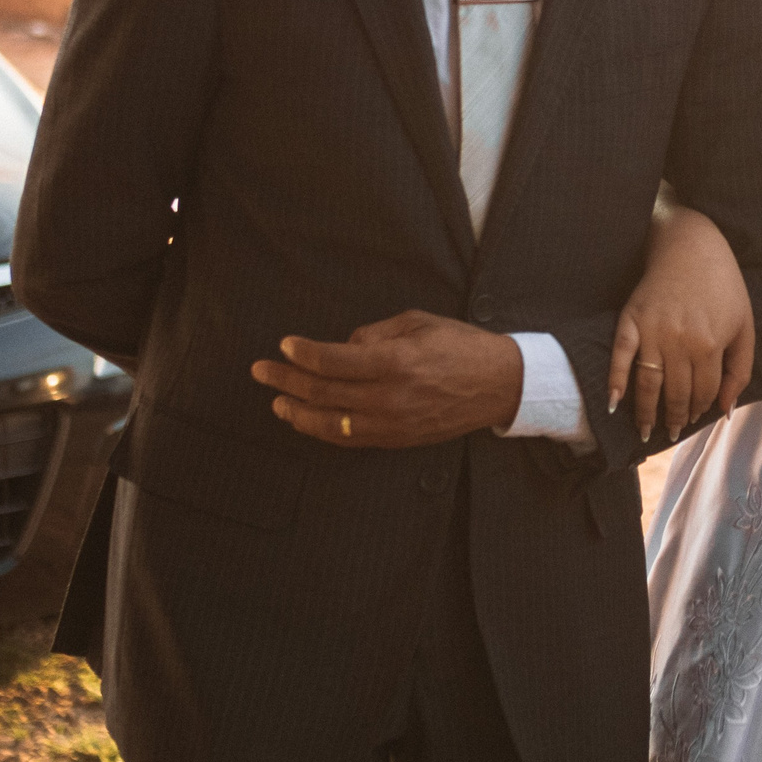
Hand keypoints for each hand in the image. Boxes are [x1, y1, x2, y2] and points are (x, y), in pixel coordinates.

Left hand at [253, 311, 519, 447]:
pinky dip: (323, 430)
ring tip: (276, 402)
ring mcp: (393, 423)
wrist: (500, 385)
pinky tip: (308, 420)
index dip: (303, 353)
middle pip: (324, 392)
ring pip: (330, 423)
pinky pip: (350, 438)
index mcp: (395, 362)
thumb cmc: (460, 346)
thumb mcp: (418, 323)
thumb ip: (375, 333)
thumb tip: (342, 345)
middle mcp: (390, 396)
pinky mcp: (398, 439)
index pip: (333, 360)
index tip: (284, 344)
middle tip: (261, 371)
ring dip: (297, 412)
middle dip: (286, 380)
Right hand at [609, 205, 754, 441]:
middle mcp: (679, 342)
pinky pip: (619, 357)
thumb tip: (724, 410)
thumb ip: (740, 370)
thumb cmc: (723, 286)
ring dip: (646, 413)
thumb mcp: (744, 326)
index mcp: (709, 345)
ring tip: (646, 432)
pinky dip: (615, 381)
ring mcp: (652, 332)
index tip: (696, 416)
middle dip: (675, 417)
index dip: (701, 408)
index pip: (703, 392)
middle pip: (676, 393)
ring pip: (648, 384)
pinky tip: (614, 403)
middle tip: (672, 431)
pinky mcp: (630, 320)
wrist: (690, 245)